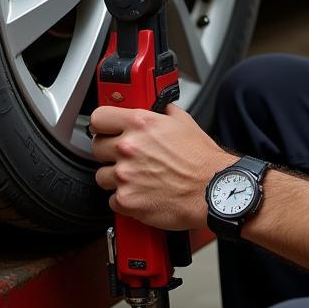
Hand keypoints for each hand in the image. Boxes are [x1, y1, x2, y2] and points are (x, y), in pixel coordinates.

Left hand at [90, 102, 235, 229]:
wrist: (211, 190)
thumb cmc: (201, 160)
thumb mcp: (183, 122)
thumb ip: (162, 112)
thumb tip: (155, 108)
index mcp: (140, 123)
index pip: (99, 118)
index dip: (101, 125)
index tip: (104, 130)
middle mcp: (129, 147)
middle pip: (96, 147)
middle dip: (109, 152)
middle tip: (126, 157)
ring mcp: (125, 175)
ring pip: (102, 176)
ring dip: (115, 177)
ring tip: (136, 178)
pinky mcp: (126, 200)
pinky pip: (113, 200)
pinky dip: (124, 199)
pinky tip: (141, 194)